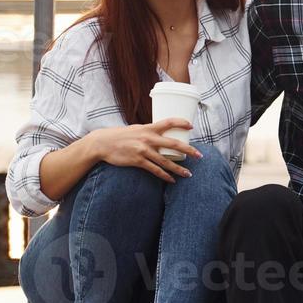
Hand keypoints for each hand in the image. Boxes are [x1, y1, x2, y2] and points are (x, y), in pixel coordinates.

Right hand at [86, 121, 200, 182]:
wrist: (102, 143)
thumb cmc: (121, 135)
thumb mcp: (136, 129)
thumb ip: (150, 131)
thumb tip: (163, 134)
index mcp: (149, 128)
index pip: (168, 122)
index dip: (181, 123)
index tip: (192, 127)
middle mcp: (148, 138)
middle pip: (173, 144)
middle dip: (189, 150)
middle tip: (200, 156)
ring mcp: (143, 150)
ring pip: (166, 161)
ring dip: (179, 169)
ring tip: (189, 174)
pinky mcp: (137, 161)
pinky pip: (154, 170)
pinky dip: (165, 176)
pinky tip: (172, 180)